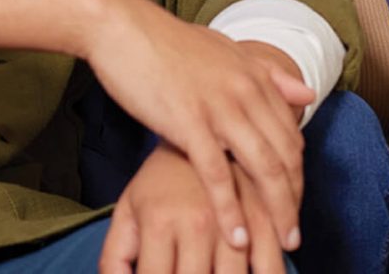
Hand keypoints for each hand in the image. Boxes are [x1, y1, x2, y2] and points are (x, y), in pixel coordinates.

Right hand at [80, 0, 315, 255]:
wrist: (119, 27)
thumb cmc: (163, 41)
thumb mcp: (222, 49)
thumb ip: (266, 73)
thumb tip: (308, 93)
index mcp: (255, 76)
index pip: (292, 135)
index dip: (298, 175)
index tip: (293, 203)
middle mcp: (247, 92)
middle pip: (287, 157)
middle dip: (295, 201)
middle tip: (292, 234)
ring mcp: (220, 107)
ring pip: (264, 169)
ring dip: (276, 212)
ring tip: (279, 244)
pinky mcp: (189, 122)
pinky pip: (219, 174)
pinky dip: (231, 209)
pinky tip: (237, 234)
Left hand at [101, 143, 286, 273]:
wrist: (199, 128)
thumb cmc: (159, 185)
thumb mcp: (128, 213)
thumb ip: (115, 257)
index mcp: (158, 223)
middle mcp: (196, 225)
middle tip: (190, 271)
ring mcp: (233, 222)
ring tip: (217, 272)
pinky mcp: (264, 217)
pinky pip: (273, 263)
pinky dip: (269, 273)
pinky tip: (258, 273)